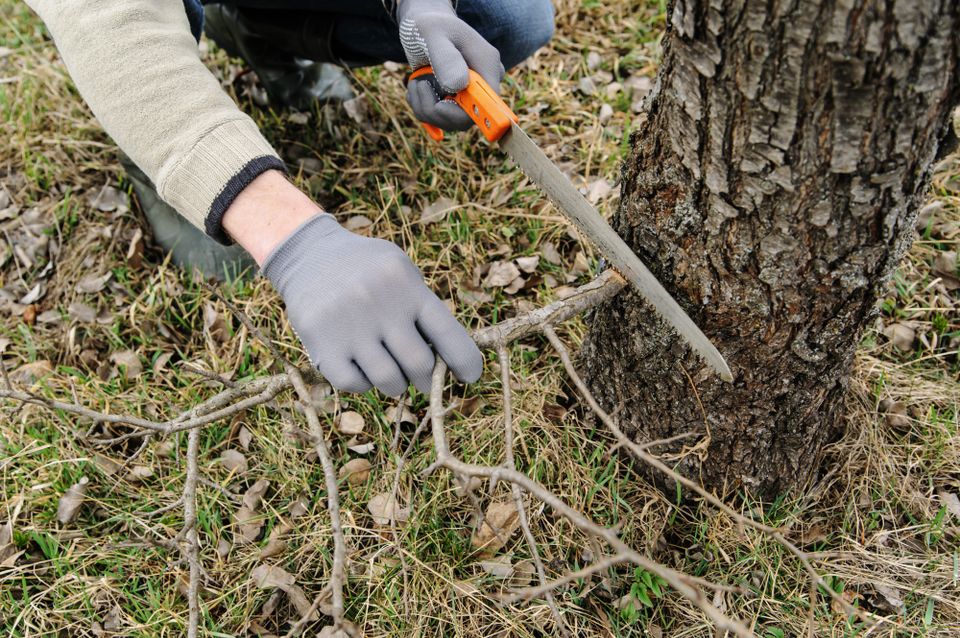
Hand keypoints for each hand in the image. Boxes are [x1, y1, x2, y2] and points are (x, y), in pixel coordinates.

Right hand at [223, 171, 482, 394]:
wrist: (308, 254)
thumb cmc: (366, 268)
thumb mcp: (400, 271)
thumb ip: (423, 308)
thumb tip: (448, 359)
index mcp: (407, 286)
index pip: (448, 333)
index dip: (465, 361)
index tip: (470, 377)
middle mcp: (380, 305)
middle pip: (419, 364)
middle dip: (425, 378)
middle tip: (421, 378)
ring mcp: (349, 326)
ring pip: (389, 380)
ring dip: (396, 385)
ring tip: (392, 375)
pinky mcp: (322, 343)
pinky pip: (355, 384)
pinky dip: (364, 384)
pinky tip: (363, 369)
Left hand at [398, 0, 503, 130]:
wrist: (425, 28)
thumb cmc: (430, 26)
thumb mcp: (433, 35)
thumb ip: (446, 59)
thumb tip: (458, 85)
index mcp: (487, 67)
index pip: (487, 107)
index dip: (462, 114)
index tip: (437, 106)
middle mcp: (483, 85)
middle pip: (464, 120)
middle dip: (433, 109)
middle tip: (417, 83)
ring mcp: (470, 96)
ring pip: (447, 121)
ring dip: (423, 105)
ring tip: (416, 80)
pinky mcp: (457, 102)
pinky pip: (438, 118)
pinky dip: (422, 106)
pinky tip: (419, 86)